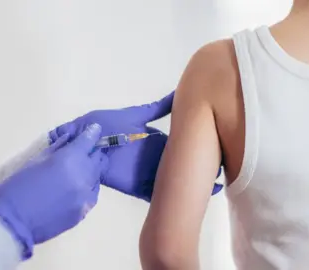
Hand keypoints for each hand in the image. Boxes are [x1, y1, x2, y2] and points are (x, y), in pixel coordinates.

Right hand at [0, 124, 107, 259]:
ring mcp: (86, 195)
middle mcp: (84, 175)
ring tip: (79, 169)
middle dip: (93, 152)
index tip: (94, 129)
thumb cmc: (16, 187)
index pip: (89, 140)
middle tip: (85, 150)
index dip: (92, 133)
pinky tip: (77, 187)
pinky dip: (88, 186)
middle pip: (98, 158)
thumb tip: (69, 139)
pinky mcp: (85, 211)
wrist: (12, 223)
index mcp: (70, 159)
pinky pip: (93, 193)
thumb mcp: (35, 160)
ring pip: (97, 176)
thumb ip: (57, 148)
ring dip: (91, 170)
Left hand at [49, 92, 222, 201]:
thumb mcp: (135, 114)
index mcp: (157, 141)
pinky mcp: (139, 186)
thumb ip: (157, 107)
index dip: (201, 149)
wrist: (84, 143)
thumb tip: (178, 94)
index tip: (221, 150)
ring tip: (216, 187)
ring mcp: (149, 173)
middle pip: (182, 166)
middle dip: (202, 169)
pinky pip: (158, 194)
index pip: (184, 146)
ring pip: (175, 181)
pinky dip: (173, 199)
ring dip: (194, 186)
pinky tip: (192, 200)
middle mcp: (157, 158)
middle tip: (224, 171)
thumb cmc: (106, 125)